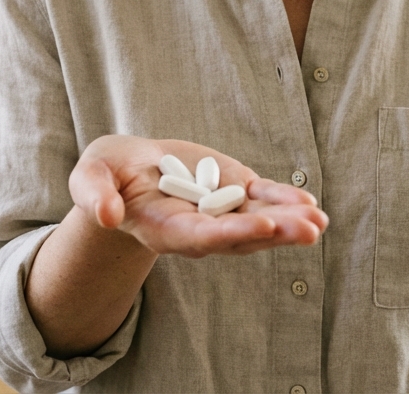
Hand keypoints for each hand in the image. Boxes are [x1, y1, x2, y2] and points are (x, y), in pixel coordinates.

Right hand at [69, 134, 327, 257]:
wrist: (127, 171)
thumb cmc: (106, 175)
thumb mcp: (90, 177)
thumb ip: (94, 196)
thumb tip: (107, 216)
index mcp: (163, 229)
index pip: (199, 236)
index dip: (230, 232)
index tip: (260, 226)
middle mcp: (197, 228)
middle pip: (238, 235)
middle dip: (273, 232)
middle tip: (307, 229)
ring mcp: (219, 211)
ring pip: (258, 219)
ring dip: (289, 222)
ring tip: (318, 221)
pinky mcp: (232, 191)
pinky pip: (263, 198)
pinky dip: (286, 201)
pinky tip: (311, 205)